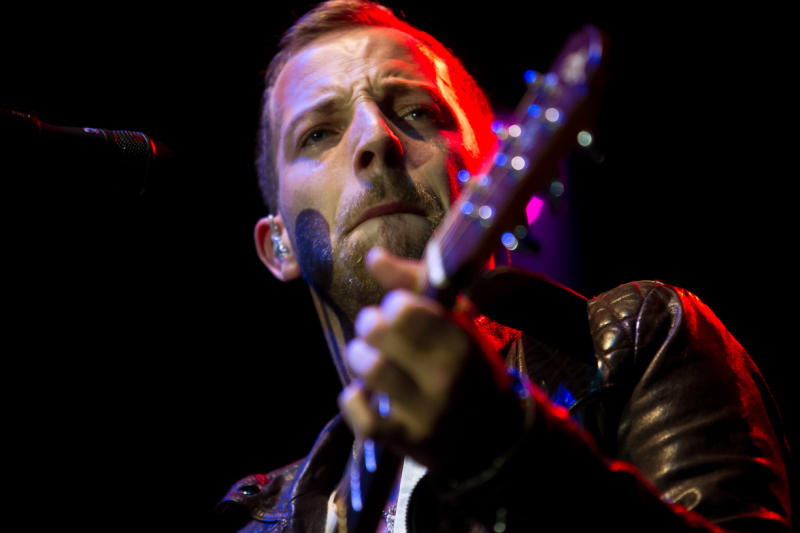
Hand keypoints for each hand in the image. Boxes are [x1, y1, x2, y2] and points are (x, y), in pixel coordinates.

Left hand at [338, 247, 522, 471]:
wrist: (494, 434)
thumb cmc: (468, 366)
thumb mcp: (456, 322)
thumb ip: (414, 285)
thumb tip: (372, 257)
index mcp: (459, 341)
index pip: (404, 308)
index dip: (394, 305)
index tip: (401, 311)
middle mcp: (444, 377)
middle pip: (378, 332)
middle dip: (370, 325)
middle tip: (377, 330)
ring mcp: (426, 413)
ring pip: (369, 369)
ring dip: (359, 357)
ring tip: (369, 357)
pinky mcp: (407, 442)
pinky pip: (362, 417)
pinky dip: (353, 401)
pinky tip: (363, 393)